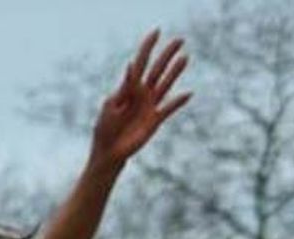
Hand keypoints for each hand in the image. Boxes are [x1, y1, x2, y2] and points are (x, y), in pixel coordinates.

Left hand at [91, 31, 191, 166]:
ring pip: (166, 84)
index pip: (140, 63)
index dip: (148, 47)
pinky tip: (188, 93)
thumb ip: (124, 87)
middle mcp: (142, 93)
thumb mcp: (111, 106)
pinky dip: (178, 101)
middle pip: (157, 70)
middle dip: (167, 55)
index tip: (157, 32)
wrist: (109, 151)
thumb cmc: (105, 129)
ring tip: (185, 57)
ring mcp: (150, 105)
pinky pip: (169, 108)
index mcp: (129, 88)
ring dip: (175, 71)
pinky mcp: (155, 120)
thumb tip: (131, 65)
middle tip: (180, 40)